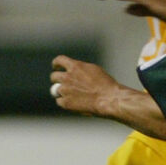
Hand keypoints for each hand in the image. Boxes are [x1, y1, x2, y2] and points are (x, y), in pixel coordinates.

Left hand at [50, 54, 165, 141]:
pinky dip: (64, 102)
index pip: (59, 60)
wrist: (111, 100)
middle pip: (54, 76)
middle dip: (57, 79)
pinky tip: (73, 104)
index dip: (57, 64)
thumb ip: (84, 71)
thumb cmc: (108, 85)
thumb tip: (79, 70)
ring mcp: (66, 90)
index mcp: (76, 66)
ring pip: (55, 89)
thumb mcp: (96, 71)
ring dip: (60, 91)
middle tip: (62, 83)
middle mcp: (68, 77)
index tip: (57, 66)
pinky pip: (60, 102)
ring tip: (68, 94)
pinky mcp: (66, 103)